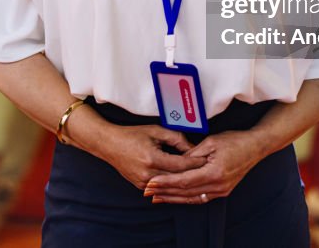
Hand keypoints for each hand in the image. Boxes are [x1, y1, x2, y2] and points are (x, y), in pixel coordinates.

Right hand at [90, 123, 204, 191]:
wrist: (109, 144)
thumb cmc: (131, 135)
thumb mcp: (155, 131)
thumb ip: (176, 138)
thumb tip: (193, 147)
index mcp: (152, 158)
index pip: (181, 165)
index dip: (196, 163)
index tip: (209, 161)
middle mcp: (148, 174)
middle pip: (177, 178)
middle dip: (193, 174)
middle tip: (209, 171)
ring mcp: (143, 182)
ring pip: (170, 186)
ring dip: (184, 182)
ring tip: (199, 178)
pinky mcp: (140, 186)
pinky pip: (161, 188)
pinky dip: (172, 185)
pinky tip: (183, 183)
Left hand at [144, 130, 264, 203]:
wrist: (256, 147)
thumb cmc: (234, 141)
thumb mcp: (211, 142)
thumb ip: (192, 154)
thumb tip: (176, 162)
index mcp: (214, 173)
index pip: (184, 181)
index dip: (166, 182)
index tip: (151, 182)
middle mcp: (218, 186)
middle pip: (186, 193)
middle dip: (165, 192)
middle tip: (147, 192)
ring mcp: (222, 190)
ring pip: (192, 198)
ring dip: (173, 198)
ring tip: (157, 197)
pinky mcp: (223, 191)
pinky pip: (201, 198)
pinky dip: (186, 198)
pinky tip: (175, 198)